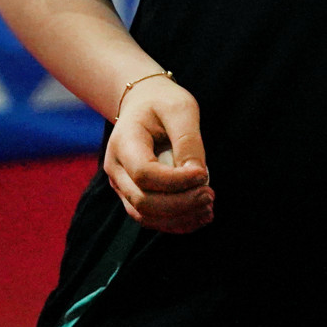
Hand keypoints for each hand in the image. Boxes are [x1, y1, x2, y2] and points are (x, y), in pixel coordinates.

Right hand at [103, 76, 212, 232]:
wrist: (144, 105)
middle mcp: (116, 168)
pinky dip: (176, 222)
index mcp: (123, 142)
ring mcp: (122, 185)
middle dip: (180, 204)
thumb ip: (188, 140)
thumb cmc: (163, 103)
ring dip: (179, 218)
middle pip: (143, 200)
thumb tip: (198, 175)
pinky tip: (201, 216)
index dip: (176, 181)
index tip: (203, 175)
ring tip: (209, 209)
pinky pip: (151, 218)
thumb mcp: (181, 109)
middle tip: (210, 196)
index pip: (144, 173)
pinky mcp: (133, 195)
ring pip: (145, 215)